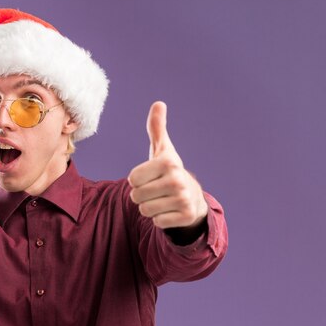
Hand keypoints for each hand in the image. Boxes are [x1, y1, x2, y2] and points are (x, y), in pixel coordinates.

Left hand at [127, 102, 207, 229]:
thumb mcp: (162, 150)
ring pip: (144, 210)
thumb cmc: (169, 171)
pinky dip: (160, 219)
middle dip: (142, 195)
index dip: (137, 180)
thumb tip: (158, 103)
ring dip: (149, 208)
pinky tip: (169, 211)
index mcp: (168, 162)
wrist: (193, 197)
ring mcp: (183, 199)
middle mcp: (177, 180)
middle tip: (156, 190)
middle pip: (136, 196)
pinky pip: (157, 222)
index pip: (132, 179)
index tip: (150, 177)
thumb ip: (156, 128)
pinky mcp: (185, 216)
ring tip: (162, 200)